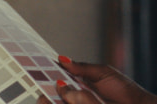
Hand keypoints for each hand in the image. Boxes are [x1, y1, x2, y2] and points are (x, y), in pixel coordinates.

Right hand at [37, 56, 156, 103]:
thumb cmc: (123, 89)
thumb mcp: (102, 73)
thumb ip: (81, 67)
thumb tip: (61, 59)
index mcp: (77, 86)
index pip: (55, 83)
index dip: (43, 79)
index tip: (33, 72)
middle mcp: (74, 100)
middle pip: (50, 99)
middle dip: (44, 97)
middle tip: (42, 93)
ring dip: (51, 101)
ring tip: (47, 98)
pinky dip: (64, 102)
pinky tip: (54, 100)